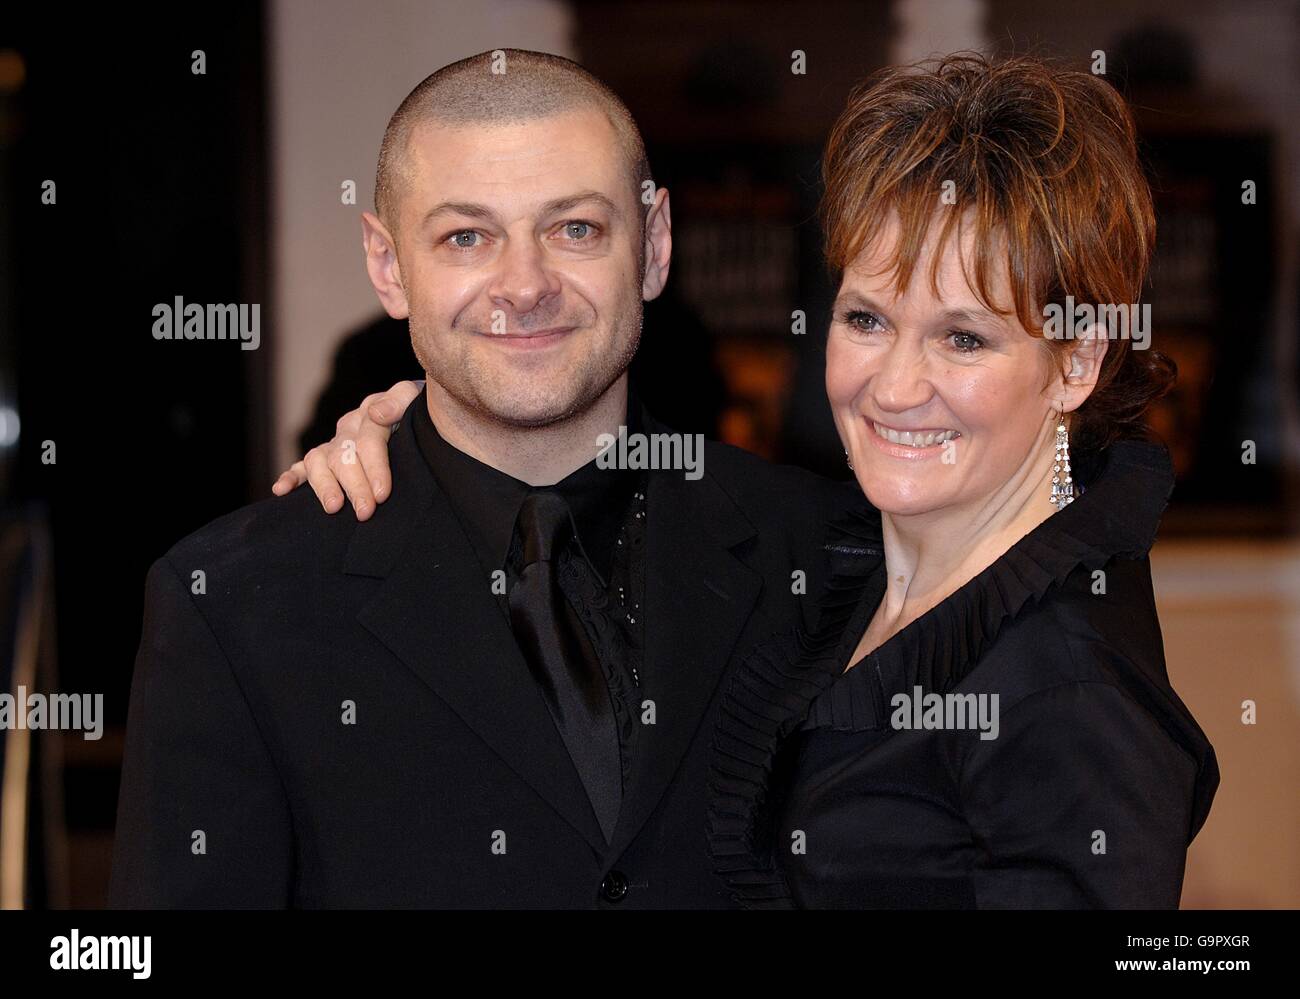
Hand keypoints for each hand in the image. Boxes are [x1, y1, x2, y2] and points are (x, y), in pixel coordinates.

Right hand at [272, 379, 421, 519]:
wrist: (417, 419)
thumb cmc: (419, 415)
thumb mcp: (415, 400)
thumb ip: (400, 400)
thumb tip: (375, 414)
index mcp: (369, 414)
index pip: (368, 439)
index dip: (375, 467)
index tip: (383, 493)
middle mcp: (347, 429)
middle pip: (343, 456)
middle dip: (354, 486)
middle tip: (365, 511)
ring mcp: (333, 444)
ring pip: (318, 462)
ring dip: (324, 485)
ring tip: (334, 507)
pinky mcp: (324, 459)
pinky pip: (302, 467)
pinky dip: (291, 477)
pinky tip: (281, 490)